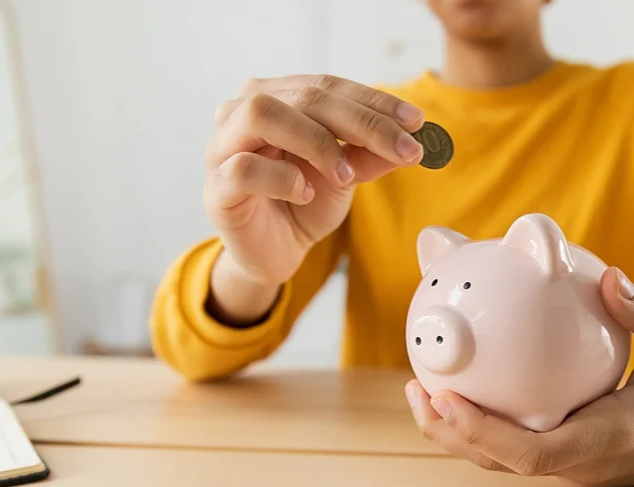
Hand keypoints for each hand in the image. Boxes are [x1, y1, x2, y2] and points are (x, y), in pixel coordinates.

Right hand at [204, 74, 425, 287]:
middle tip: (405, 149)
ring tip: (346, 174)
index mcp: (277, 97)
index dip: (375, 102)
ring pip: (262, 115)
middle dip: (363, 123)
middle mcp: (243, 111)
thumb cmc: (305, 203)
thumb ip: (372, 153)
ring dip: (316, 141)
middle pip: (305, 97)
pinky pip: (243, 169)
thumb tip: (413, 137)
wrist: (276, 253)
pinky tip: (306, 192)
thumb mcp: (347, 175)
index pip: (328, 86)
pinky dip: (282, 178)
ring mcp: (222, 147)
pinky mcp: (215, 188)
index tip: (417, 122)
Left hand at [405, 267, 633, 486]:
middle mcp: (584, 464)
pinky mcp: (567, 461)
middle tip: (418, 390)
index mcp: (610, 440)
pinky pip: (515, 447)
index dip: (485, 433)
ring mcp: (573, 469)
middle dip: (454, 434)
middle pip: (503, 463)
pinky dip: (483, 425)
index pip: (535, 453)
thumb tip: (606, 277)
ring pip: (503, 460)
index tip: (447, 400)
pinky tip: (460, 390)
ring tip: (422, 392)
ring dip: (459, 432)